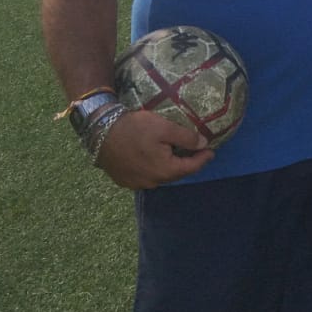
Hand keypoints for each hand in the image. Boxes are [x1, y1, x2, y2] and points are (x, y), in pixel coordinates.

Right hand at [95, 109, 213, 189]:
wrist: (100, 132)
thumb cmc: (134, 128)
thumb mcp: (164, 128)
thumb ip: (187, 138)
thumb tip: (203, 144)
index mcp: (164, 171)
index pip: (191, 168)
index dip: (203, 159)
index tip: (211, 151)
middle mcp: (151, 182)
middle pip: (175, 174)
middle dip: (187, 163)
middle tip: (195, 152)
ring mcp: (136, 183)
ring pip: (160, 176)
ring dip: (169, 166)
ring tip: (176, 154)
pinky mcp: (123, 180)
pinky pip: (145, 176)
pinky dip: (154, 168)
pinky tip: (154, 158)